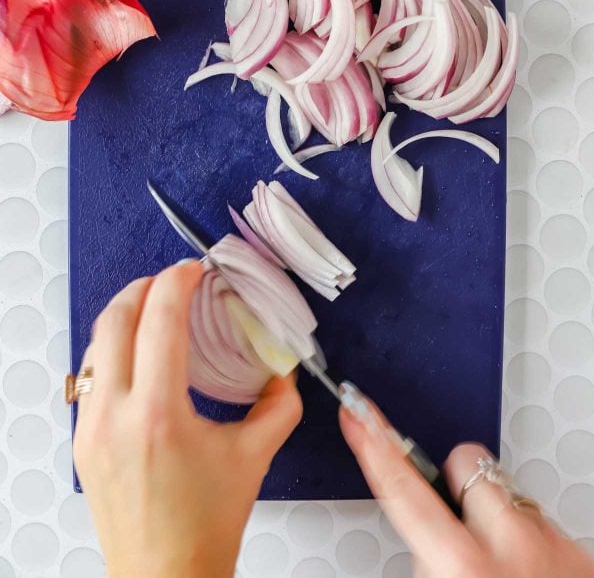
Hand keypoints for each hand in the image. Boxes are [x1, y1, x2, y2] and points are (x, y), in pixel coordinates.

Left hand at [74, 260, 301, 577]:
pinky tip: (138, 355)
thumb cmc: (205, 527)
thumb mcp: (254, 457)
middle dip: (144, 286)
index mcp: (158, 414)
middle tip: (172, 280)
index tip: (193, 271)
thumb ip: (279, 404)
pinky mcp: (83, 442)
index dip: (177, 282)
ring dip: (124, 316)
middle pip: (115, 319)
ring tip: (154, 310)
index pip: (159, 319)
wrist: (165, 577)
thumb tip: (285, 368)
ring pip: (95, 345)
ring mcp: (91, 429)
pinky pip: (90, 376)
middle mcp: (115, 416)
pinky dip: (113, 350)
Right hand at [339, 384, 593, 577]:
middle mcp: (511, 548)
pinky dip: (525, 538)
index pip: (403, 488)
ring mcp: (552, 547)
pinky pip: (539, 518)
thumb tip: (417, 547)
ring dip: (492, 514)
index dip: (373, 442)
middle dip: (451, 484)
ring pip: (504, 490)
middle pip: (463, 462)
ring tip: (494, 562)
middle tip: (453, 527)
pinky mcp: (580, 554)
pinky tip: (524, 574)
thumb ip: (422, 565)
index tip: (357, 412)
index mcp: (463, 568)